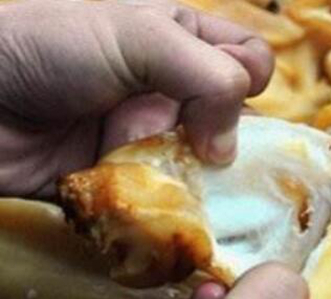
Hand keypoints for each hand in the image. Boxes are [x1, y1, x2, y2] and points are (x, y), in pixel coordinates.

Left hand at [0, 0, 272, 196]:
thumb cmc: (52, 50)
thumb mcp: (139, 35)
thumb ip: (209, 77)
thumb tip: (229, 150)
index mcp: (182, 40)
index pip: (250, 61)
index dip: (248, 79)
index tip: (221, 99)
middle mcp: (173, 89)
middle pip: (236, 120)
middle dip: (226, 137)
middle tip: (200, 146)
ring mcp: (152, 136)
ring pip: (207, 166)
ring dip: (193, 173)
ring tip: (164, 171)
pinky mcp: (131, 178)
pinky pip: (171, 197)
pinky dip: (167, 202)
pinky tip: (151, 197)